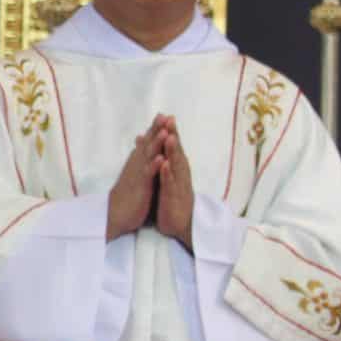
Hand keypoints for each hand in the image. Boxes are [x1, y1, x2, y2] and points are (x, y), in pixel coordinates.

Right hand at [107, 120, 163, 240]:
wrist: (115, 215)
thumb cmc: (126, 194)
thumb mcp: (132, 173)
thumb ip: (137, 157)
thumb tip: (140, 143)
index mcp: (137, 162)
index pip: (147, 142)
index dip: (154, 128)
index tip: (163, 115)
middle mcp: (136, 165)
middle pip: (148, 144)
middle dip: (156, 129)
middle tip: (164, 115)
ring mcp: (138, 175)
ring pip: (148, 156)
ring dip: (156, 144)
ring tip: (164, 131)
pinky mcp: (140, 188)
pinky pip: (148, 176)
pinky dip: (154, 166)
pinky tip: (161, 159)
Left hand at [153, 117, 193, 247]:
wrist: (181, 224)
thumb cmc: (173, 198)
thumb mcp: (167, 176)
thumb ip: (164, 159)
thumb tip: (159, 144)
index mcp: (177, 169)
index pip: (173, 147)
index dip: (170, 131)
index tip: (164, 115)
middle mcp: (180, 174)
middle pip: (177, 152)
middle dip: (173, 135)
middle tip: (170, 119)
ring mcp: (178, 185)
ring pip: (175, 166)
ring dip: (172, 152)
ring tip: (169, 137)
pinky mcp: (174, 198)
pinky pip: (170, 185)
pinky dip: (167, 174)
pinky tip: (164, 164)